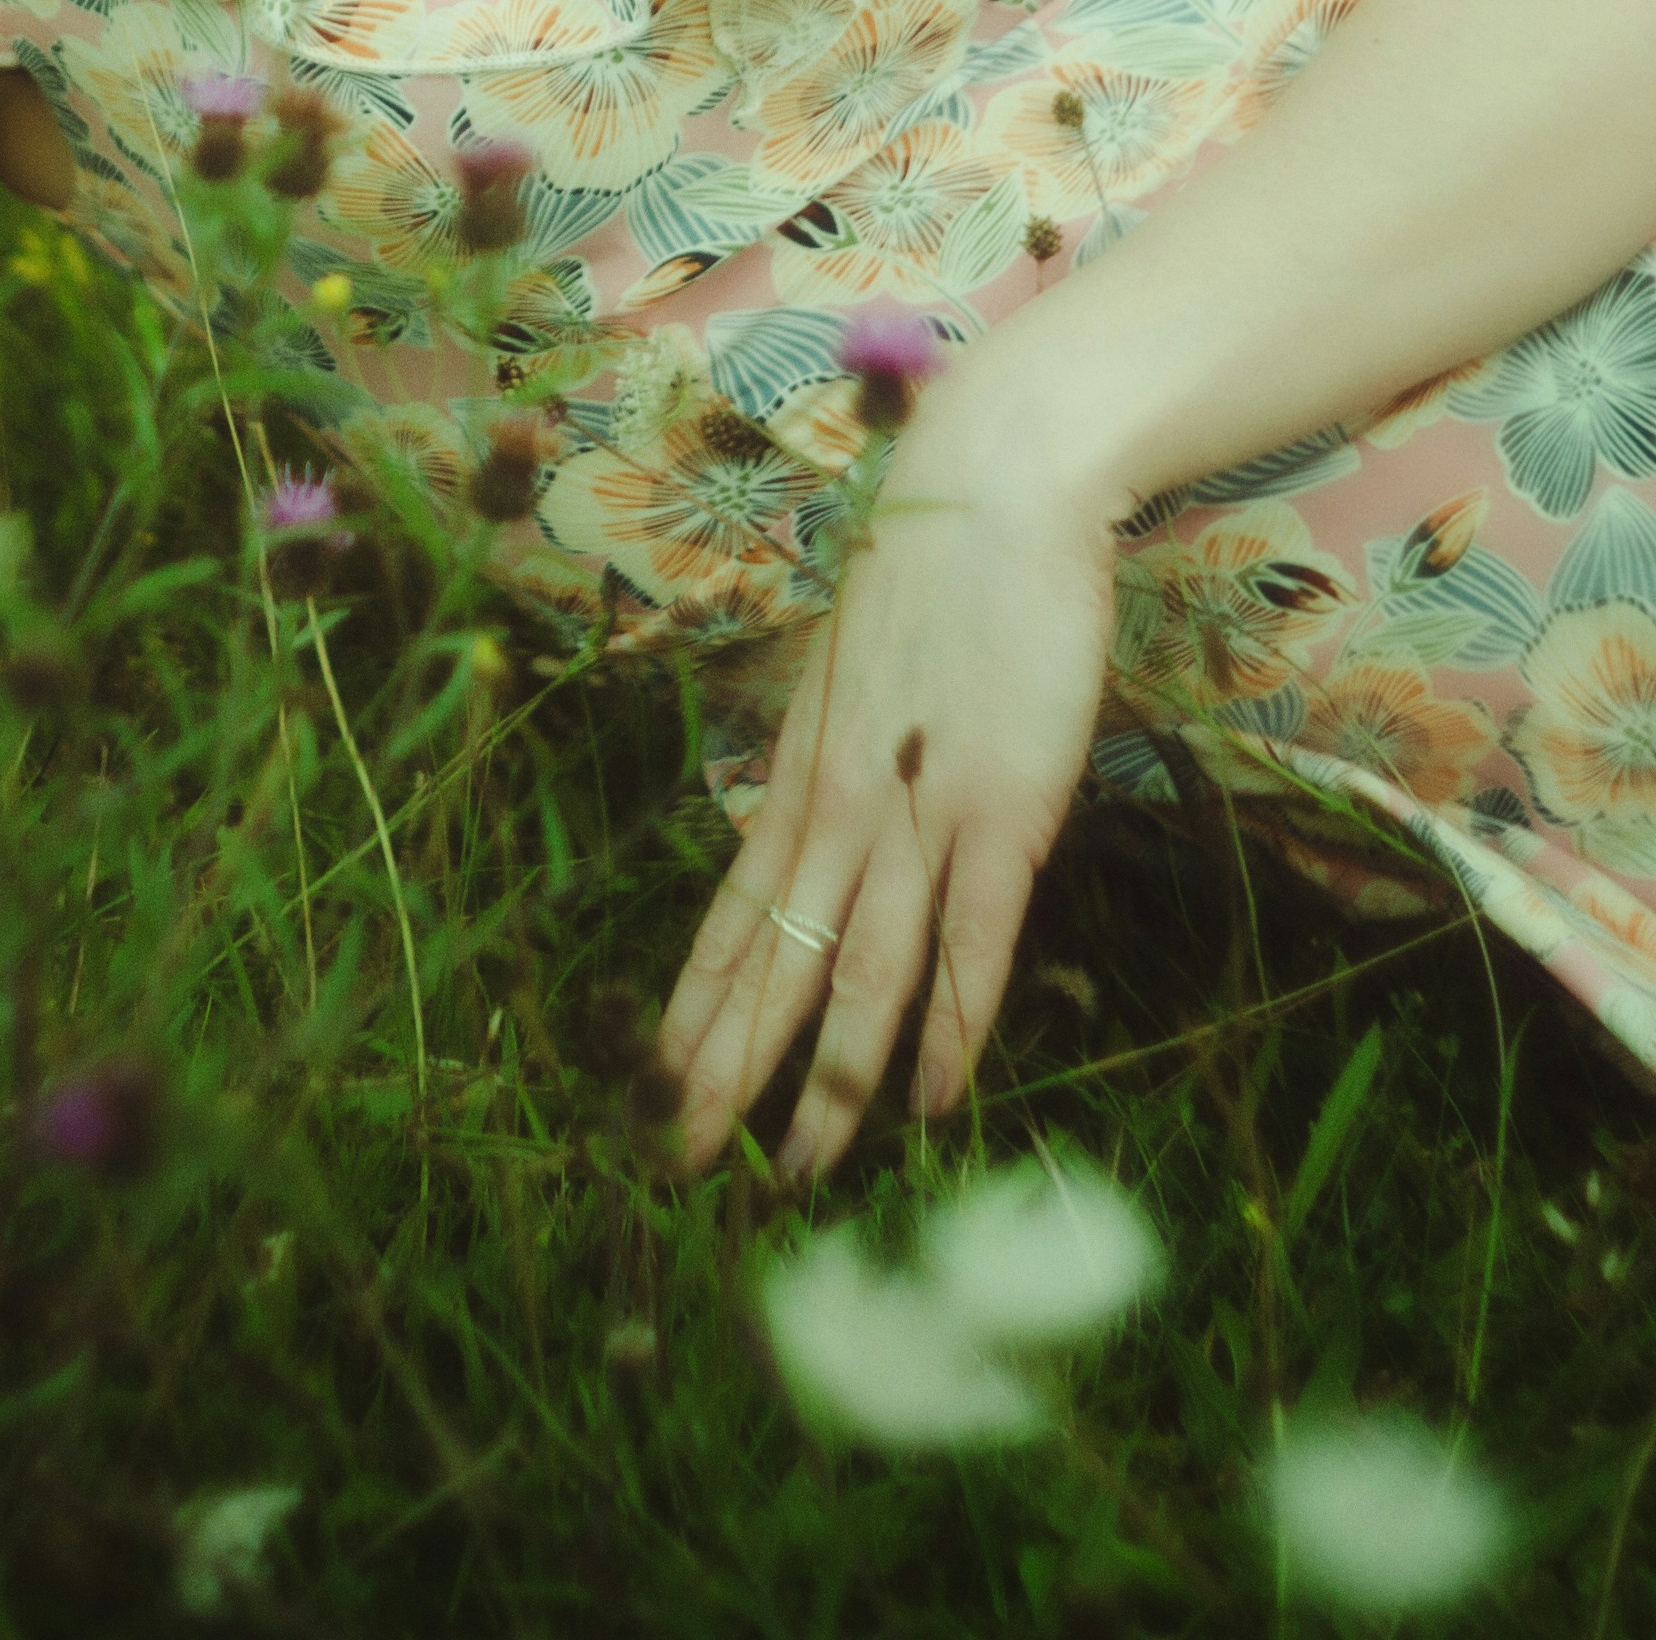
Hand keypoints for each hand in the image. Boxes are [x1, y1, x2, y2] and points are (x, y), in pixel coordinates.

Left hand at [650, 416, 1123, 1182]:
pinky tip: (929, 1101)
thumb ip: (838, 757)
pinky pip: (966, 944)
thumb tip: (823, 821)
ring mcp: (920, 815)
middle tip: (680, 1168)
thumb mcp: (855, 676)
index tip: (652, 1090)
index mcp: (798, 778)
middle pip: (772, 967)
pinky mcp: (1004, 812)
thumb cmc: (931, 572)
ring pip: (856, 974)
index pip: (731, 921)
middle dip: (725, 1073)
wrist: (993, 487)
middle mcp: (839, 810)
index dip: (693, 1013)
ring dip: (830, 1081)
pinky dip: (946, 1029)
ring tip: (800, 1169)